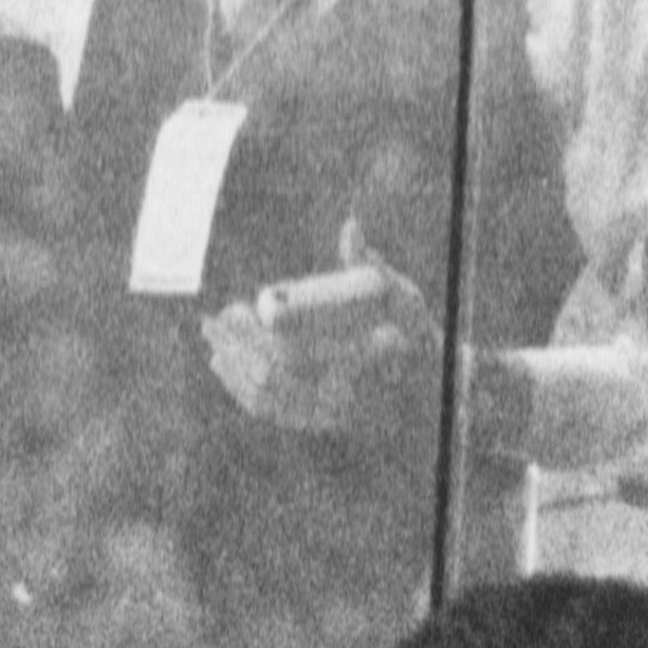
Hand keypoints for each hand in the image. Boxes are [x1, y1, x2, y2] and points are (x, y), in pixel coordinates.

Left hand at [198, 221, 439, 435]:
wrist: (436, 387)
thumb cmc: (419, 334)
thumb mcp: (402, 296)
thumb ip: (371, 264)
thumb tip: (350, 224)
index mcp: (351, 363)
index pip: (284, 354)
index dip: (252, 335)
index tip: (236, 308)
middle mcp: (337, 395)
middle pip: (267, 375)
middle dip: (235, 348)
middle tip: (211, 321)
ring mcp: (327, 414)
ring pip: (267, 398)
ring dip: (235, 372)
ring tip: (214, 345)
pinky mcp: (322, 422)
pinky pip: (275, 413)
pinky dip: (246, 394)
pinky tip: (228, 372)